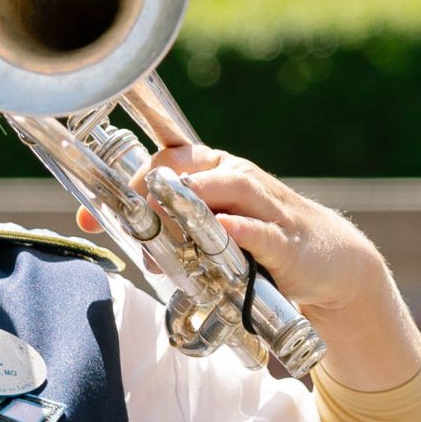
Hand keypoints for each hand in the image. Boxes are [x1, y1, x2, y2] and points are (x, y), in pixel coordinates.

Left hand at [79, 141, 420, 389]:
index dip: (129, 179)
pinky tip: (221, 231)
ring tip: (161, 218)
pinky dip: (239, 229)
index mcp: (215, 172)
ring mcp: (264, 206)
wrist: (328, 263)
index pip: (166, 158)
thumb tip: (105, 225)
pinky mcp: (285, 240)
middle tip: (125, 213)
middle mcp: (238, 179)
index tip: (92, 212)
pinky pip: (260, 230)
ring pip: (227, 188)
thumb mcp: (210, 229)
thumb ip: (164, 225)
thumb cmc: (257, 240)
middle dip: (153, 188)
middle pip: (191, 167)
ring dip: (192, 201)